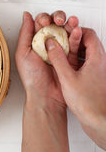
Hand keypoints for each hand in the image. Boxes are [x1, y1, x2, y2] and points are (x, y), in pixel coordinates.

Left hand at [15, 10, 81, 109]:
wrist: (45, 95)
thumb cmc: (32, 78)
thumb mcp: (22, 53)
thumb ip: (25, 33)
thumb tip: (26, 16)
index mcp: (35, 41)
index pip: (41, 22)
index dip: (43, 18)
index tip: (43, 22)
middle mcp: (48, 43)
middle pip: (55, 23)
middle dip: (57, 18)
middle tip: (57, 22)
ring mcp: (60, 48)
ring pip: (66, 30)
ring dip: (68, 23)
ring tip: (70, 23)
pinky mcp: (70, 55)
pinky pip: (75, 41)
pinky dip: (76, 34)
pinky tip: (75, 31)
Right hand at [46, 28, 105, 148]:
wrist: (99, 121)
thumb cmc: (88, 103)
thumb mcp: (67, 78)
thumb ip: (58, 58)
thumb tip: (51, 44)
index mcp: (96, 58)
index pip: (88, 33)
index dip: (74, 30)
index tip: (62, 32)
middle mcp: (100, 62)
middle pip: (87, 42)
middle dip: (72, 39)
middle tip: (60, 40)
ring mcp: (98, 70)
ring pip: (86, 53)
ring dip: (73, 50)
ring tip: (59, 53)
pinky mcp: (95, 79)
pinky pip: (85, 63)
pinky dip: (75, 61)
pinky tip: (64, 68)